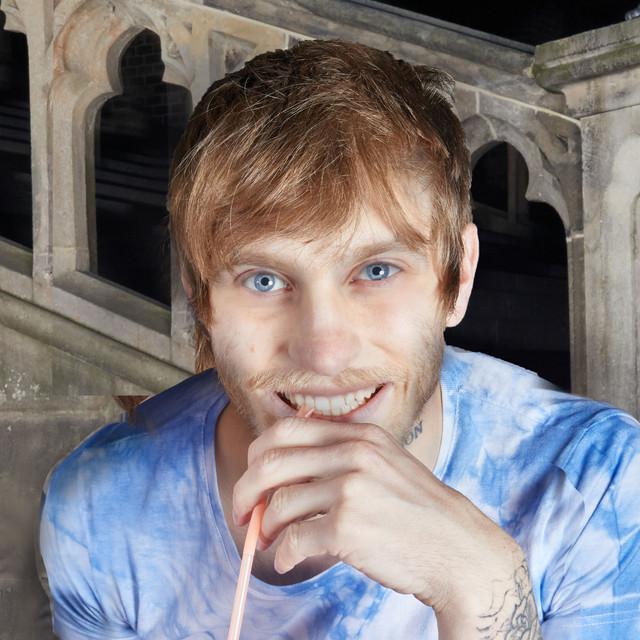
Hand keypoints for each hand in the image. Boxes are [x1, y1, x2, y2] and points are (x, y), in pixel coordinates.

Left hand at [232, 414, 525, 613]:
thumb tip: (277, 478)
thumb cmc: (414, 512)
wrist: (457, 549)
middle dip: (245, 491)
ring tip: (270, 543)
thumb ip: (337, 459)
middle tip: (241, 515)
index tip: (252, 481)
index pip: (284, 429)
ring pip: (278, 504)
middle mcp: (353, 452)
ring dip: (265, 529)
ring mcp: (351, 487)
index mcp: (357, 434)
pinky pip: (295, 538)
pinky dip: (283, 554)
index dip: (258, 457)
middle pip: (270, 462)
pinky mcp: (348, 526)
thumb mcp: (381, 465)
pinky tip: (288, 561)